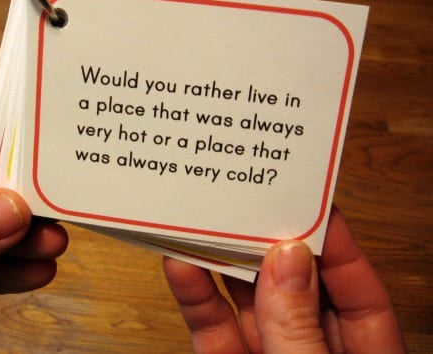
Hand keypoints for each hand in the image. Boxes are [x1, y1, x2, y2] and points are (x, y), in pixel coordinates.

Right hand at [163, 207, 404, 352]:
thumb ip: (299, 331)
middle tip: (244, 196)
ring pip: (245, 300)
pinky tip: (180, 264)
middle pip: (293, 284)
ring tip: (203, 218)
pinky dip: (194, 296)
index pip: (354, 287)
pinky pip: (210, 328)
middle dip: (266, 241)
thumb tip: (286, 262)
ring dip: (222, 260)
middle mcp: (313, 349)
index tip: (308, 198)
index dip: (331, 240)